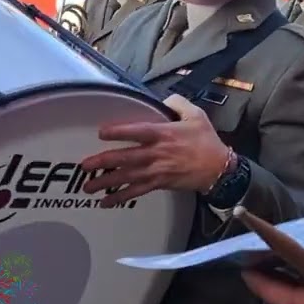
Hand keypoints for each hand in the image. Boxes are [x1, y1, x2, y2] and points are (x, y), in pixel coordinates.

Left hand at [80, 94, 230, 205]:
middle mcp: (157, 153)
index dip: (119, 132)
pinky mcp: (159, 184)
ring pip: (127, 177)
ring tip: (87, 187)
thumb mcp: (196, 115)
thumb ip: (178, 103)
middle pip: (126, 158)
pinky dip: (120, 198)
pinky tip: (105, 202)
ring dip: (106, 182)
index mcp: (164, 134)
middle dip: (104, 162)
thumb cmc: (207, 141)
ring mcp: (157, 170)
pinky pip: (136, 192)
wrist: (218, 168)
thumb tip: (163, 100)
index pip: (138, 132)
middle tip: (85, 165)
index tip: (101, 133)